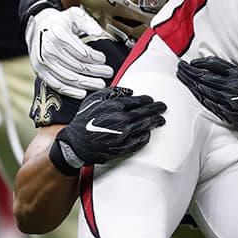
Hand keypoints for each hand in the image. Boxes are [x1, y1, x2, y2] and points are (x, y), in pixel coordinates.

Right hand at [26, 7, 113, 97]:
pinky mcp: (40, 71)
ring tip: (100, 84)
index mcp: (58, 36)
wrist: (38, 26)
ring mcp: (43, 62)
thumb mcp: (75, 15)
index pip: (83, 53)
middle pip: (78, 67)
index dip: (96, 58)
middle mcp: (49, 50)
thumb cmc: (60, 22)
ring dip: (87, 83)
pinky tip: (83, 92)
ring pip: (69, 78)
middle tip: (108, 73)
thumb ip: (88, 23)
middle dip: (96, 72)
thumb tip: (99, 33)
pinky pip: (56, 84)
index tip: (104, 59)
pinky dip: (71, 91)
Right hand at [50, 87, 165, 172]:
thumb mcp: (94, 100)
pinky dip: (147, 135)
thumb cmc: (84, 121)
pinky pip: (141, 140)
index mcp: (115, 105)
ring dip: (156, 121)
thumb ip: (113, 92)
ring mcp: (124, 133)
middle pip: (146, 112)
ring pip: (146, 125)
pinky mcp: (124, 146)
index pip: (139, 101)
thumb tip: (130, 91)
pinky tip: (149, 132)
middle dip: (157, 108)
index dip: (148, 100)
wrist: (75, 143)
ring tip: (161, 119)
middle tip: (163, 107)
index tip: (151, 99)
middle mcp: (121, 119)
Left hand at [176, 57, 237, 139]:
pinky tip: (195, 93)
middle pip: (203, 79)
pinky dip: (201, 98)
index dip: (196, 65)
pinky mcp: (229, 114)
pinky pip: (211, 105)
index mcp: (237, 77)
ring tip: (182, 78)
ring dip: (191, 85)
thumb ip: (229, 70)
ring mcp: (228, 103)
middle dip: (189, 73)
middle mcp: (231, 89)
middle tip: (179, 69)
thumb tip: (208, 63)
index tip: (187, 63)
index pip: (210, 68)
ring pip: (204, 92)